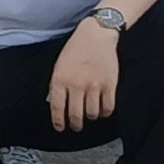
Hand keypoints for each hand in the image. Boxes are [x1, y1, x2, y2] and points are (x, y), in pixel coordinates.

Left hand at [48, 19, 122, 134]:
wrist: (96, 36)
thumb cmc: (75, 50)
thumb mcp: (58, 65)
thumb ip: (55, 85)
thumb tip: (52, 104)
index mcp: (60, 79)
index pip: (57, 107)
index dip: (58, 121)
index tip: (60, 128)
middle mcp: (76, 84)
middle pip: (76, 115)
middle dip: (75, 125)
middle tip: (76, 127)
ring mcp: (94, 85)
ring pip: (92, 113)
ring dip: (90, 117)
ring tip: (89, 114)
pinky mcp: (110, 85)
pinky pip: (108, 108)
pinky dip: (105, 113)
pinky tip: (102, 111)